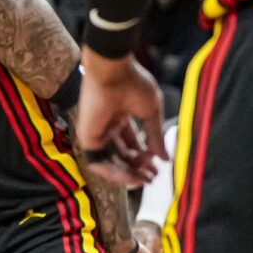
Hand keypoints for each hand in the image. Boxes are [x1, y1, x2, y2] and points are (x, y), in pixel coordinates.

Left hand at [76, 52, 163, 186]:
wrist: (113, 72)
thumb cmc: (133, 84)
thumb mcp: (150, 113)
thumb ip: (155, 136)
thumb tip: (165, 158)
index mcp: (120, 116)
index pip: (131, 143)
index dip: (144, 156)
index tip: (158, 166)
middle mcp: (107, 126)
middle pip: (121, 154)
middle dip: (137, 168)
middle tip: (152, 177)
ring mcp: (96, 132)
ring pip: (111, 161)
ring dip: (127, 173)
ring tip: (144, 180)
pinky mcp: (87, 138)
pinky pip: (99, 162)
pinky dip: (114, 173)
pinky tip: (130, 178)